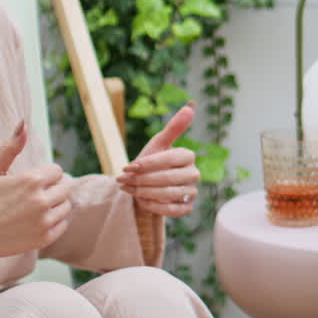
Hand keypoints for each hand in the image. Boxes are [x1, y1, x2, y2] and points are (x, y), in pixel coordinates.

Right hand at [0, 120, 73, 266]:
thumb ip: (10, 147)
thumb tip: (24, 124)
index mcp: (31, 181)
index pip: (57, 171)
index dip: (45, 175)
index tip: (31, 182)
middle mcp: (41, 201)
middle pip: (65, 187)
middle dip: (52, 189)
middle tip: (33, 196)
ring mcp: (44, 221)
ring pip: (66, 206)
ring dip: (55, 205)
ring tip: (34, 208)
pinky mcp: (45, 238)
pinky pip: (63, 224)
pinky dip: (54, 222)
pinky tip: (36, 221)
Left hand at [117, 102, 199, 216]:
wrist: (147, 185)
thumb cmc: (152, 162)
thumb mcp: (158, 144)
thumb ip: (173, 127)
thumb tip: (190, 107)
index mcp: (188, 156)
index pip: (169, 159)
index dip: (147, 163)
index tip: (128, 166)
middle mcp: (194, 174)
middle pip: (168, 178)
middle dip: (142, 180)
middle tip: (124, 179)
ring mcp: (192, 192)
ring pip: (168, 195)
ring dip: (144, 192)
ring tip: (129, 189)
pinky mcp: (187, 208)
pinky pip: (171, 210)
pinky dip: (154, 206)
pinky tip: (142, 200)